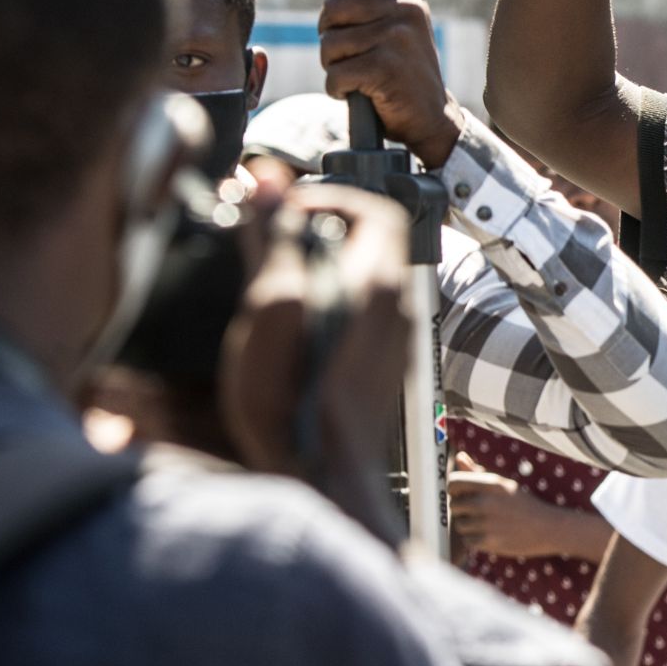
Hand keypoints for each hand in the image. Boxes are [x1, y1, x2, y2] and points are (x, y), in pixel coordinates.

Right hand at [219, 184, 413, 545]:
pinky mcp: (381, 365)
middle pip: (371, 240)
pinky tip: (289, 326)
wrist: (323, 483)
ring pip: (365, 275)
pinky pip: (361, 310)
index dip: (330, 197)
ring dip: (319, 264)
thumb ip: (273, 240)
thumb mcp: (269, 309)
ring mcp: (395, 339)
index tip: (285, 211)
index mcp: (380, 285)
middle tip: (270, 240)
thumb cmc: (293, 405)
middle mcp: (400, 308)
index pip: (378, 208)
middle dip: (318, 229)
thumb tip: (266, 181)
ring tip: (271, 281)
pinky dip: (327, 298)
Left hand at [318, 0, 463, 167]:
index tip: (346, 12)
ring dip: (336, 67)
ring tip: (362, 74)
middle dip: (332, 36)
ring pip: (329, 45)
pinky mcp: (384, 68)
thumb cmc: (406, 66)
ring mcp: (396, 38)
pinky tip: (362, 92)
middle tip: (355, 53)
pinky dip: (339, 90)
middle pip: (331, 10)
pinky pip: (335, 75)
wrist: (432, 115)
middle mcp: (405, 8)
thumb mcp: (402, 17)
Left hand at [447, 451, 574, 559]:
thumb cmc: (524, 504)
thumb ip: (477, 472)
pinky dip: (476, 539)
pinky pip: (468, 540)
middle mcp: (485, 502)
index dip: (455, 489)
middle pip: (454, 505)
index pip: (453, 483)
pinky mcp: (488, 541)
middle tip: (478, 511)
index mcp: (490, 484)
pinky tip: (491, 534)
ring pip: (459, 524)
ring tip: (486, 523)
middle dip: (462, 509)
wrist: (548, 528)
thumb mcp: (504, 483)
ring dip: (469, 525)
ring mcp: (486, 523)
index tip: (462, 494)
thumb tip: (459, 457)